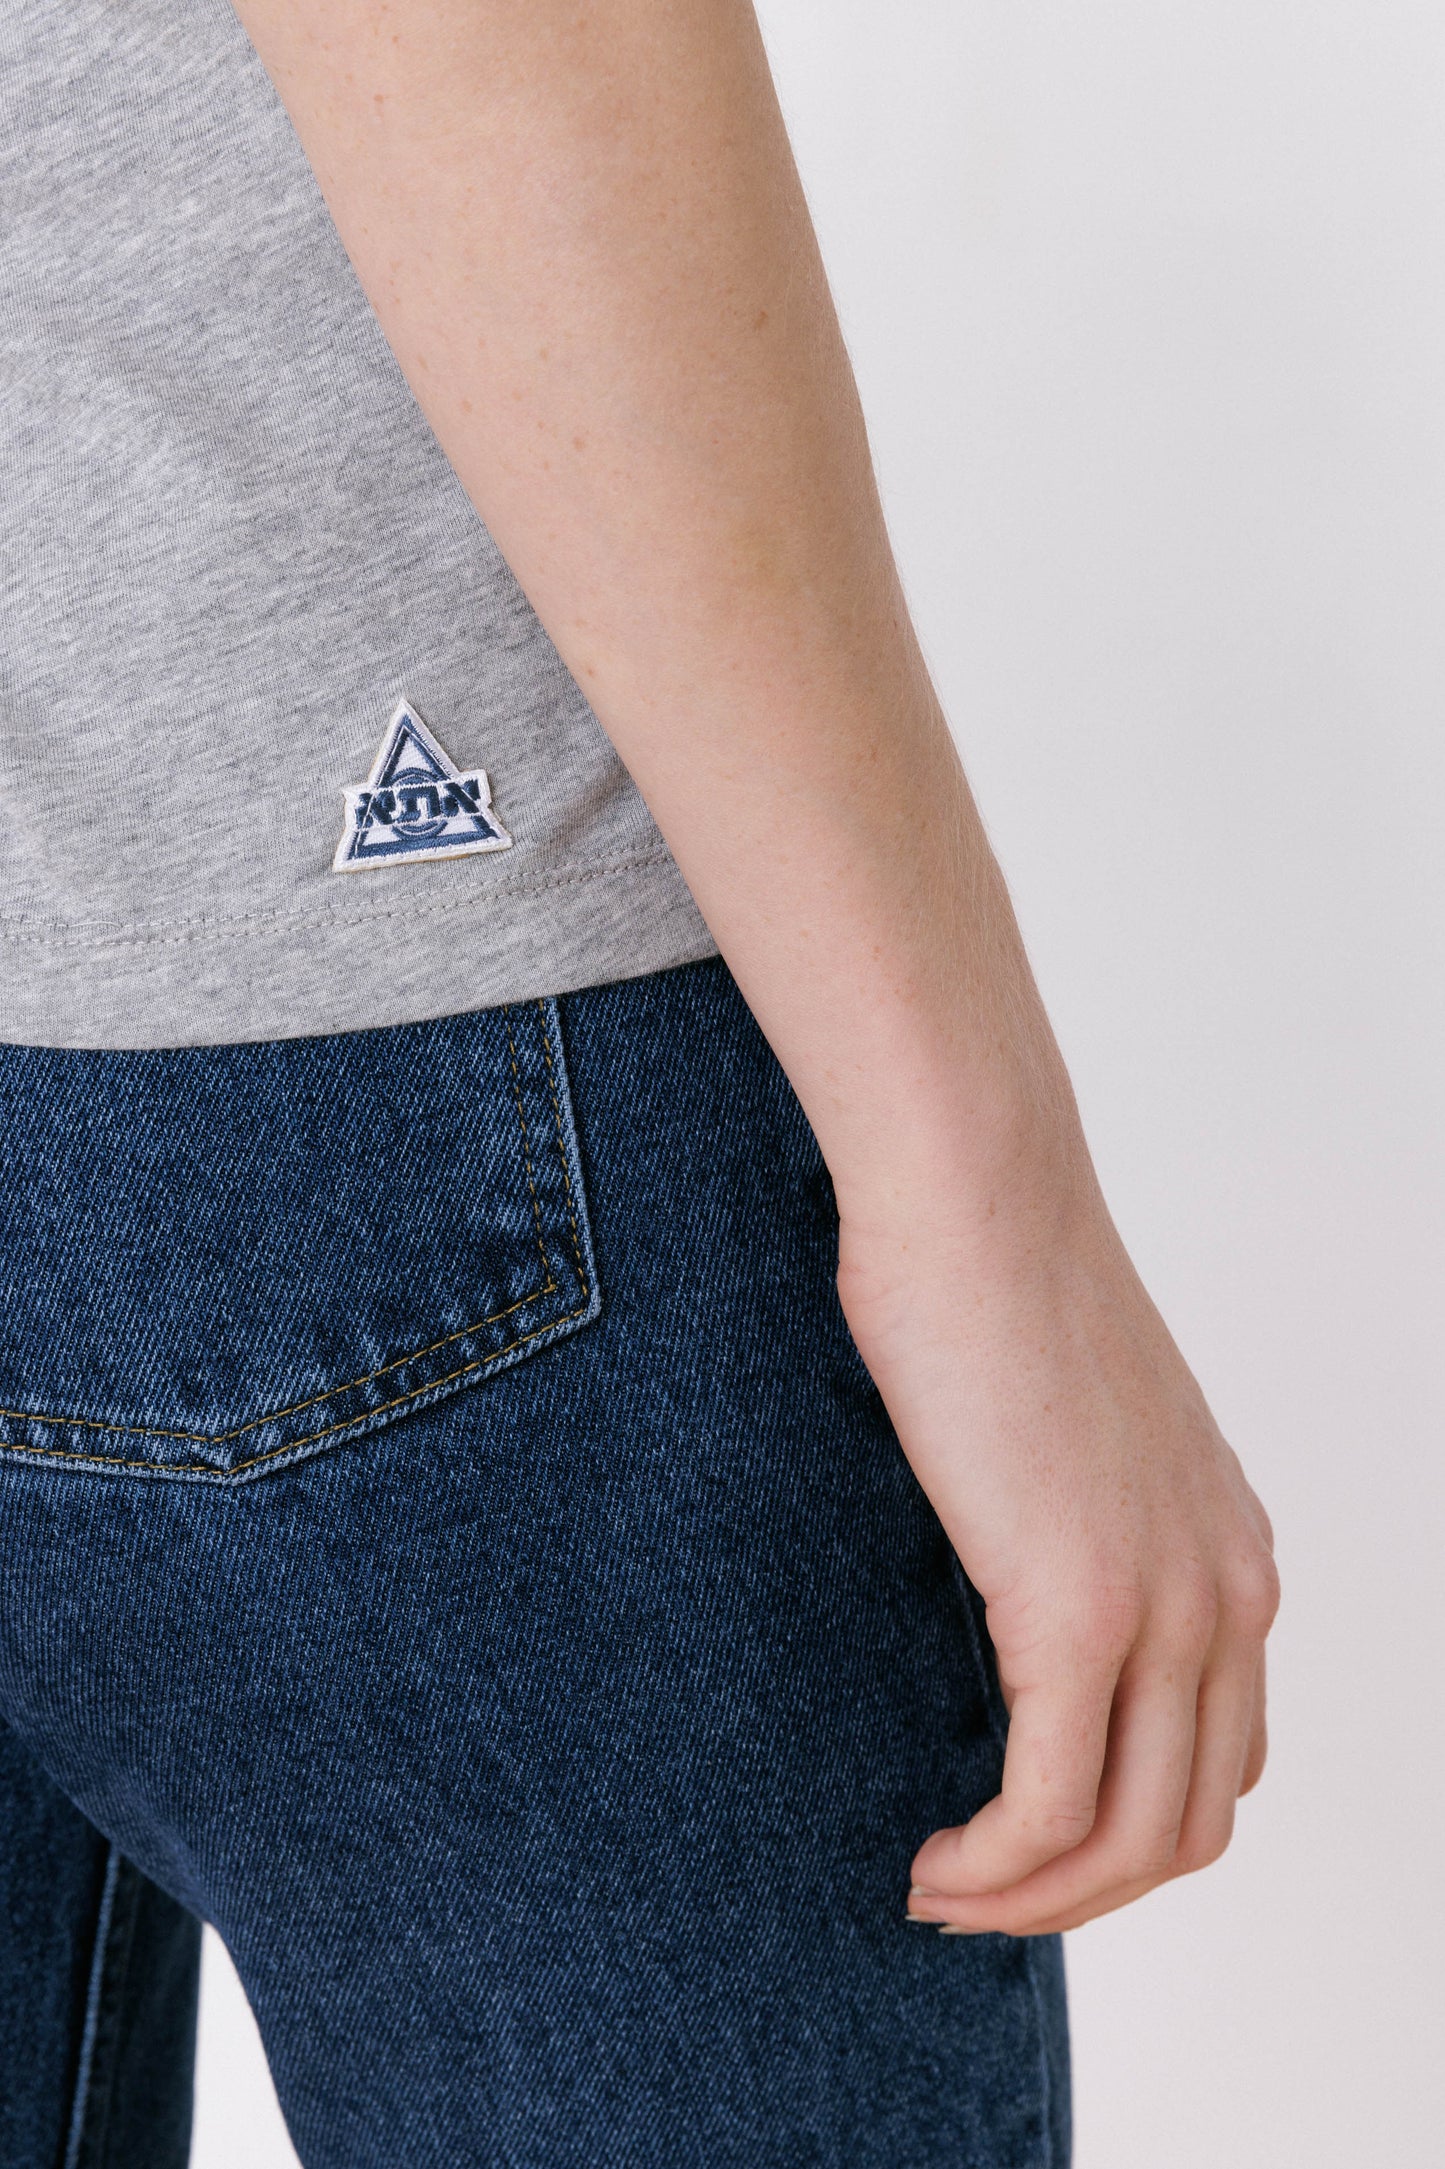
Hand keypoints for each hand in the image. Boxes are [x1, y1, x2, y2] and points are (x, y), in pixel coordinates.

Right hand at [836, 1178, 1278, 1935]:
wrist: (975, 1195)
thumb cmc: (990, 1285)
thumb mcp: (1068, 1430)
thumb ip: (1073, 1520)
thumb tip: (1001, 1579)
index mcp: (1230, 1551)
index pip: (1217, 1755)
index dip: (1121, 1829)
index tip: (1019, 1840)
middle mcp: (1229, 1592)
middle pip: (1189, 1824)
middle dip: (1081, 1893)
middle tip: (971, 1892)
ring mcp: (1167, 1605)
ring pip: (1133, 1842)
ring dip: (1034, 1902)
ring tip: (939, 1892)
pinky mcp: (1081, 1609)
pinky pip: (1051, 1809)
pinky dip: (997, 1869)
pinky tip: (935, 1861)